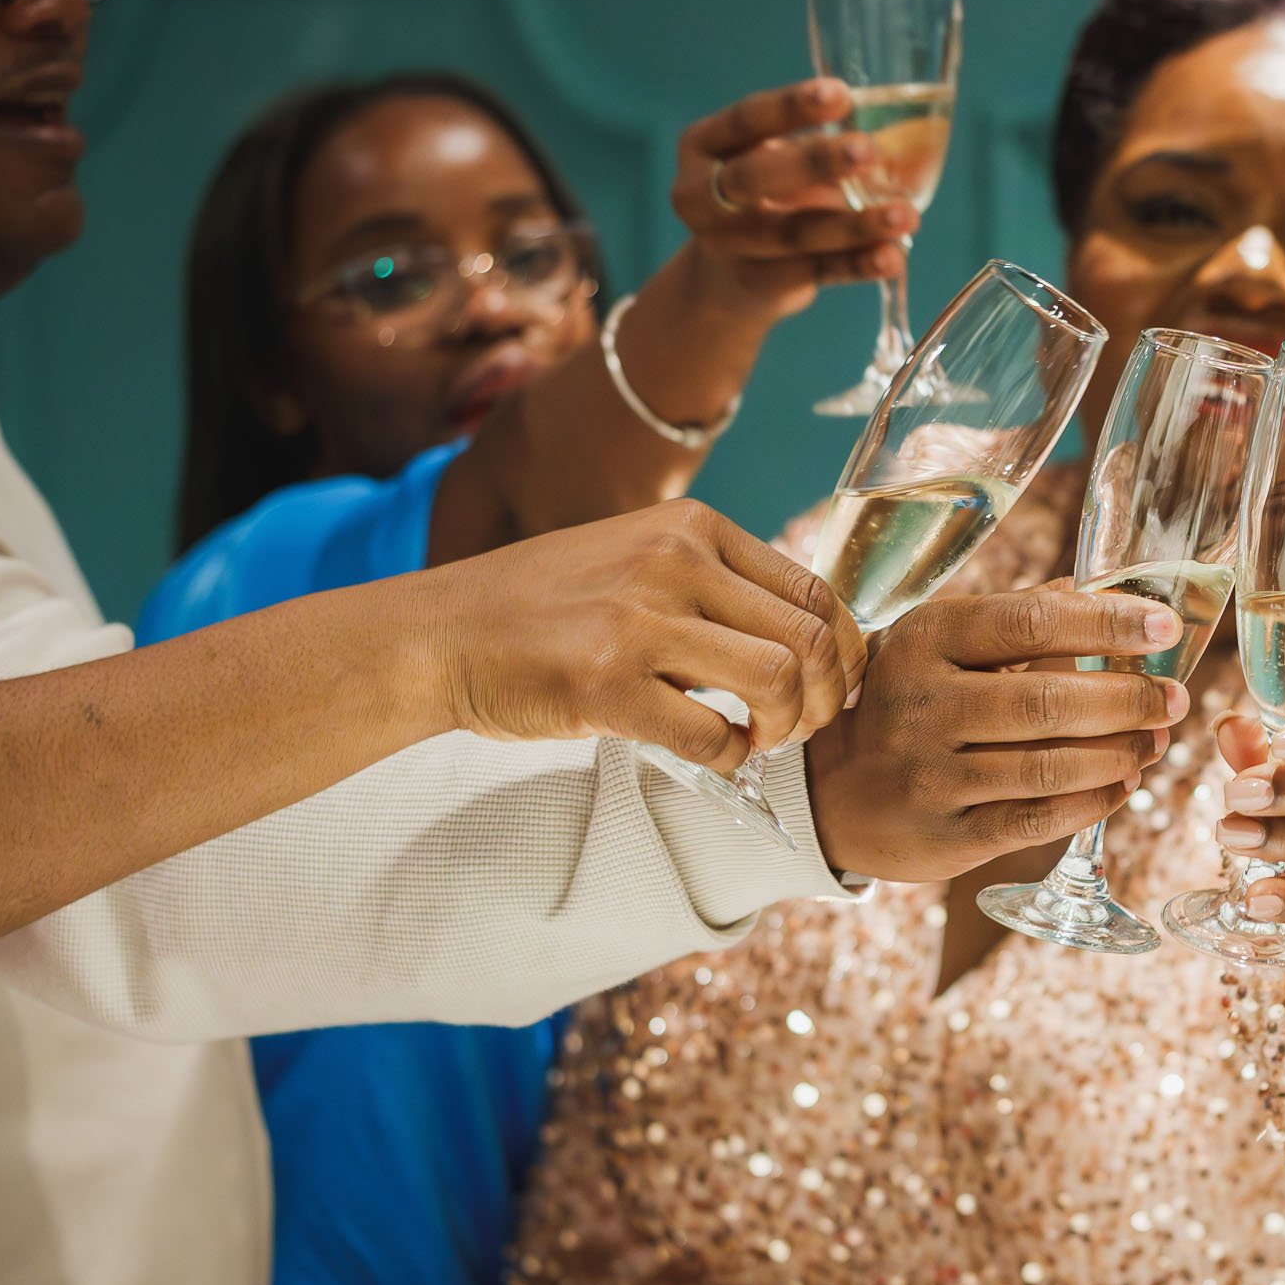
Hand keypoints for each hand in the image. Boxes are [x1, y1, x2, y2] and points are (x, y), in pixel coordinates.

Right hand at [420, 499, 866, 770]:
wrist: (439, 634)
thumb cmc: (544, 608)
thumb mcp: (638, 559)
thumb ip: (715, 583)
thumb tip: (809, 637)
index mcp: (692, 527)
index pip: (815, 590)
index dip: (845, 651)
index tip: (833, 686)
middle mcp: (673, 562)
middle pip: (813, 638)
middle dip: (825, 698)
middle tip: (800, 725)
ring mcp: (639, 621)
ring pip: (778, 680)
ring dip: (784, 727)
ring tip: (758, 738)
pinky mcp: (606, 684)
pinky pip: (713, 735)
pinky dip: (729, 757)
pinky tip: (711, 752)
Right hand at [672, 78, 915, 322]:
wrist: (726, 277)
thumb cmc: (764, 196)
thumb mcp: (775, 160)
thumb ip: (819, 144)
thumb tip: (907, 136)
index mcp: (703, 145)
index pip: (746, 119)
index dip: (792, 107)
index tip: (841, 94)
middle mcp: (701, 197)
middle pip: (756, 176)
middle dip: (815, 162)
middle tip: (869, 149)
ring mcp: (727, 246)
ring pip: (794, 233)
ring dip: (854, 225)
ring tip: (904, 214)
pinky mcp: (759, 284)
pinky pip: (815, 271)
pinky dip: (857, 264)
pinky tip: (891, 256)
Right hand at [805, 589, 1185, 881]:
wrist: (830, 794)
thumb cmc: (909, 703)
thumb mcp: (941, 645)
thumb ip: (1018, 616)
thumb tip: (1105, 589)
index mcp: (926, 638)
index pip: (1031, 622)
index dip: (1106, 624)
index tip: (1164, 629)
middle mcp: (923, 703)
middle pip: (1048, 700)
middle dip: (1128, 700)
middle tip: (1174, 699)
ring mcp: (931, 773)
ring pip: (1049, 766)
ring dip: (1120, 753)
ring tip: (1156, 741)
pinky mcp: (946, 834)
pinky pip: (1037, 819)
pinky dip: (1094, 802)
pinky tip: (1124, 784)